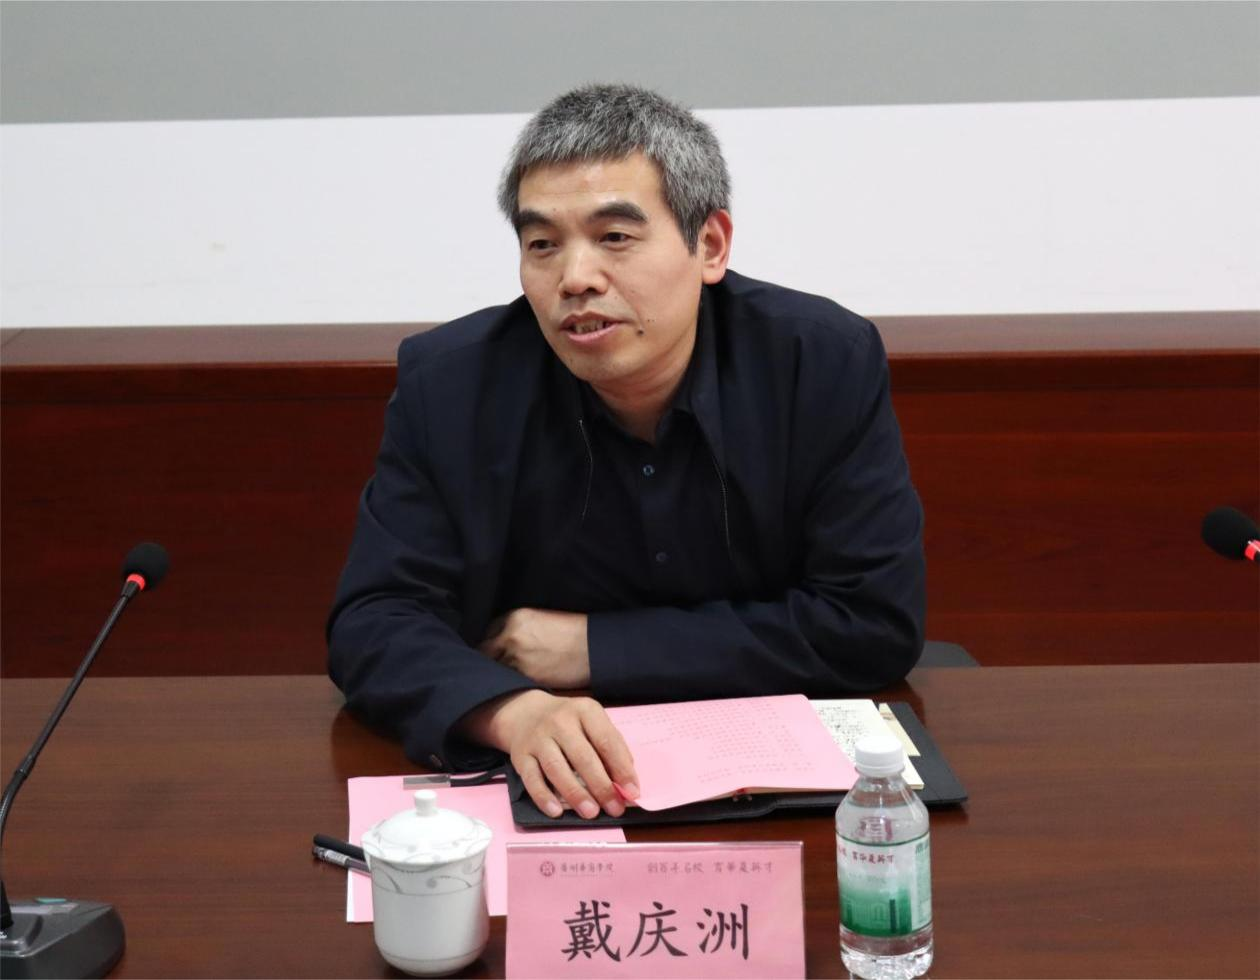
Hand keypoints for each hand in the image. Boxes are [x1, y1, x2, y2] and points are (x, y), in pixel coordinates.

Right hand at [459, 689, 638, 818]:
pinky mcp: (520, 756)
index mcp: (585, 710)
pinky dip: (544, 797)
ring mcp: (538, 738)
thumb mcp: (593, 723)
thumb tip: (626, 782)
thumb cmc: (570, 723)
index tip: (633, 792)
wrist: (527, 713)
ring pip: (557, 768)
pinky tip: (557, 811)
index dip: (621, 769)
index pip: (606, 741)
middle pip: (583, 757)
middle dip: (601, 786)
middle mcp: (560, 721)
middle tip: (614, 808)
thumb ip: (611, 747)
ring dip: (576, 793)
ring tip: (591, 813)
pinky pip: (532, 779)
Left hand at [479, 608, 589, 687]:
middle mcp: (509, 635)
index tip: (496, 654)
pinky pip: (507, 683)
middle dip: (491, 660)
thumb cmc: (573, 634)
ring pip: (494, 670)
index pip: (487, 633)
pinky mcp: (525, 677)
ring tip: (506, 681)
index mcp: (514, 617)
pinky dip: (509, 685)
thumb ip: (518, 629)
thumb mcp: (542, 620)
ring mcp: (515, 658)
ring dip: (498, 675)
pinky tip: (516, 687)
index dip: (491, 645)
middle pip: (485, 652)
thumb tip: (502, 643)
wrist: (597, 648)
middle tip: (498, 670)